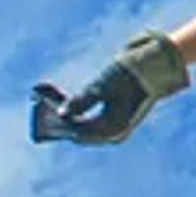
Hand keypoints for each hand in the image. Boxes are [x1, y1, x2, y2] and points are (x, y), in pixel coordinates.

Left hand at [32, 32, 189, 146]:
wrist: (156, 64)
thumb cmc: (131, 74)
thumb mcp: (104, 85)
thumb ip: (82, 100)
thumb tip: (61, 113)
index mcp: (113, 129)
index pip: (78, 131)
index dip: (58, 121)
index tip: (41, 109)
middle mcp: (112, 132)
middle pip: (78, 130)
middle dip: (59, 117)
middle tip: (40, 102)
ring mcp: (112, 125)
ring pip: (81, 124)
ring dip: (64, 112)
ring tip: (46, 99)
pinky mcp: (111, 117)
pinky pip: (86, 118)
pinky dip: (74, 109)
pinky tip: (60, 98)